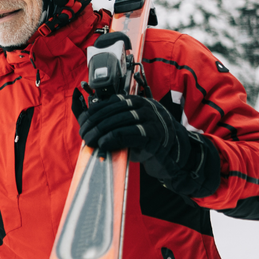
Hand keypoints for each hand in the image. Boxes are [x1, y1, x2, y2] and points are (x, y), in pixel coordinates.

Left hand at [72, 91, 219, 197]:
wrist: (175, 156)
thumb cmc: (148, 142)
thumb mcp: (130, 128)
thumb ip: (113, 123)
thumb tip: (87, 122)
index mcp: (138, 101)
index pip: (111, 101)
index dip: (94, 111)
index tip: (83, 123)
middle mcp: (146, 107)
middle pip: (112, 111)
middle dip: (94, 123)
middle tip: (84, 135)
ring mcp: (151, 120)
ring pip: (118, 122)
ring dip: (100, 132)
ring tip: (90, 141)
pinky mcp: (153, 135)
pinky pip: (127, 134)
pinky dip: (112, 139)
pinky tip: (103, 144)